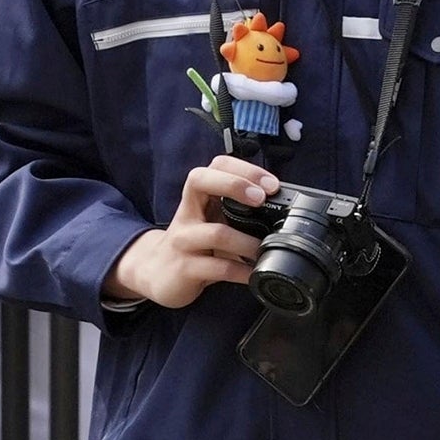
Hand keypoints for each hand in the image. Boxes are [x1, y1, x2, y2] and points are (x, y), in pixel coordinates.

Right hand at [100, 157, 278, 307]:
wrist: (158, 274)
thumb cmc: (195, 243)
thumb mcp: (211, 219)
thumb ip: (237, 209)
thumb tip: (281, 205)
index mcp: (198, 196)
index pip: (215, 166)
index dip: (244, 169)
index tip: (270, 184)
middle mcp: (187, 212)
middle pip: (200, 181)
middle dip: (235, 184)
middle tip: (262, 198)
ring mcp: (184, 240)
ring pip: (217, 232)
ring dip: (248, 241)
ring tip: (266, 248)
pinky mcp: (185, 268)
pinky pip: (218, 268)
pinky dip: (242, 271)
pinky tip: (255, 273)